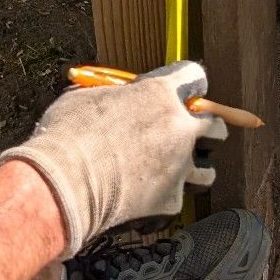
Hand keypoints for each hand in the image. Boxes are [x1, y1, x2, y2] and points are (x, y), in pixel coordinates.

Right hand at [0, 62, 226, 254]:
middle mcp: (179, 128)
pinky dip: (164, 200)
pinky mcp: (171, 200)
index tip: (182, 94)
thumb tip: (111, 97)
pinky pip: (178, 199)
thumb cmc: (67, 134)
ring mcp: (179, 166)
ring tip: (175, 172)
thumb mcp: (84, 97)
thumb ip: (110, 95)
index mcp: (160, 94)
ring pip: (208, 170)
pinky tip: (146, 201)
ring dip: (194, 169)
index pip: (195, 78)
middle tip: (187, 134)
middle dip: (206, 129)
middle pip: (216, 124)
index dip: (189, 86)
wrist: (63, 184)